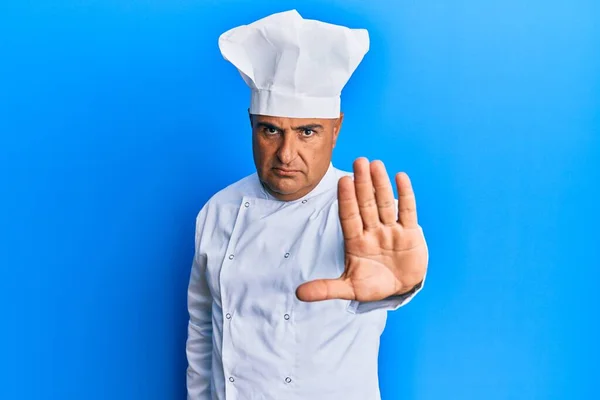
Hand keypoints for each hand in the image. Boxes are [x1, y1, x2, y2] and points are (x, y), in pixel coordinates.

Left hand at [296, 157, 427, 301]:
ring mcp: (391, 230)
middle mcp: (372, 231)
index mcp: (356, 241)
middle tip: (358, 161)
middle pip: (366, 204)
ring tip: (376, 164)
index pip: (349, 216)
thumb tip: (298, 294)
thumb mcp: (349, 288)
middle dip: (362, 184)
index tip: (343, 180)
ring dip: (381, 184)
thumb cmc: (373, 285)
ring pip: (385, 203)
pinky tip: (400, 177)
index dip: (347, 199)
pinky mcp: (410, 233)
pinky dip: (405, 195)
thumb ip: (326, 289)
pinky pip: (407, 211)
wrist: (399, 288)